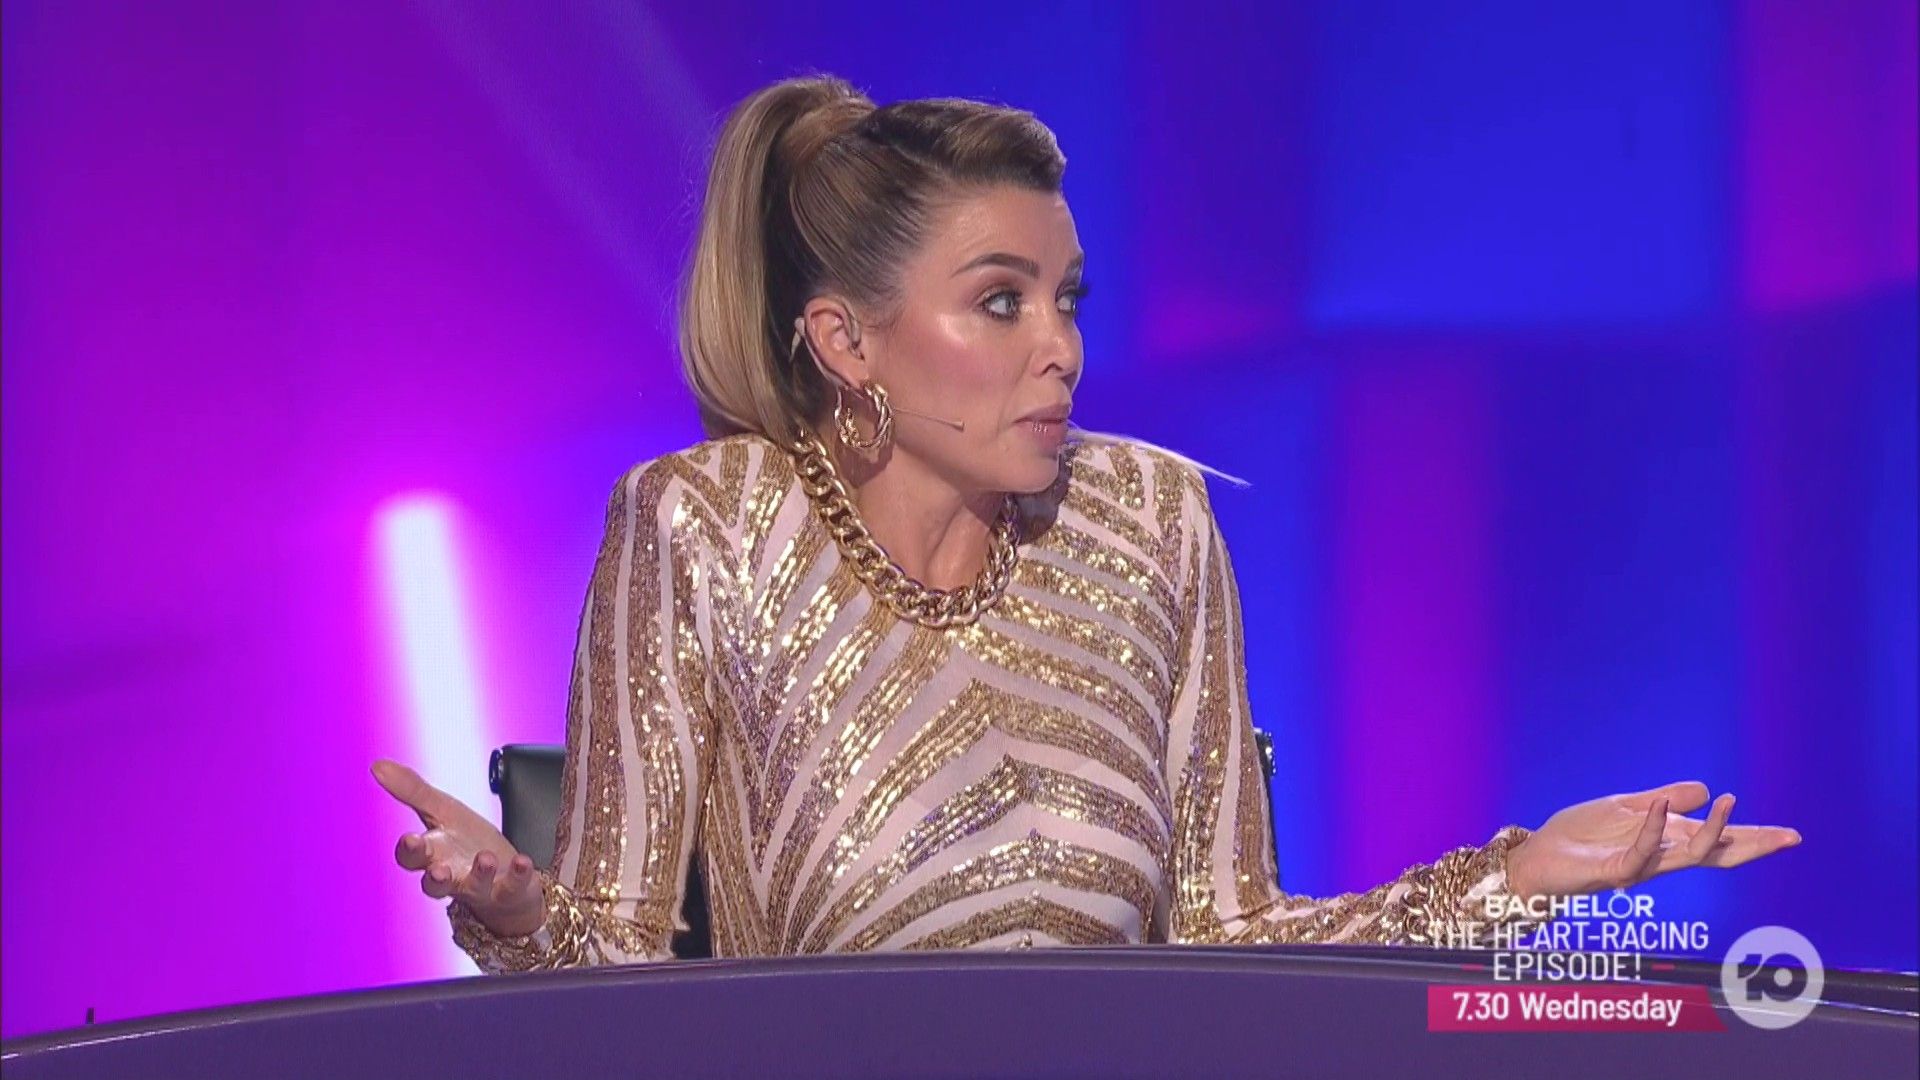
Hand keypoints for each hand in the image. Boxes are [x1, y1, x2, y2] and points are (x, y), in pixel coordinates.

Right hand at [372, 759, 545, 937]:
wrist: (504, 876)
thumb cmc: (467, 843)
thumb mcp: (443, 811)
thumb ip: (412, 791)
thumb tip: (376, 766)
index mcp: (433, 855)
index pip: (412, 858)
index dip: (409, 851)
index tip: (409, 838)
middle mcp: (453, 877)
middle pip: (435, 885)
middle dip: (435, 879)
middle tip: (438, 871)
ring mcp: (481, 887)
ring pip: (474, 888)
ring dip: (479, 874)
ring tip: (486, 858)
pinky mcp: (510, 891)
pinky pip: (513, 886)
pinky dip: (518, 874)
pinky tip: (523, 861)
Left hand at [1505, 781, 1801, 901]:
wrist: (1537, 858)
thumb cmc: (1579, 837)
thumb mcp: (1624, 808)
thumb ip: (1664, 800)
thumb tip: (1707, 790)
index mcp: (1666, 842)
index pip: (1718, 842)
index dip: (1751, 837)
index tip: (1790, 835)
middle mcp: (1660, 858)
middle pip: (1716, 855)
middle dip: (1751, 846)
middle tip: (1788, 837)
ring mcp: (1639, 867)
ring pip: (1687, 857)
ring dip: (1712, 831)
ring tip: (1731, 801)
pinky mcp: (1612, 873)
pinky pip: (1640, 855)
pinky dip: (1652, 829)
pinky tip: (1660, 806)